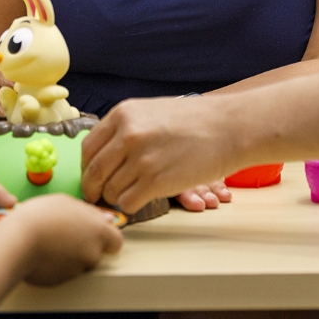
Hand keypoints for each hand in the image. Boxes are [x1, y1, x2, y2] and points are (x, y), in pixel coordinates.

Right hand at [4, 193, 123, 286]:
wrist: (18, 241)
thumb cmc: (41, 216)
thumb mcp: (66, 202)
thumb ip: (90, 212)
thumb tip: (105, 219)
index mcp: (98, 232)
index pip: (116, 242)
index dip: (107, 237)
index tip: (96, 233)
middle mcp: (92, 253)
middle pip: (97, 253)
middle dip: (86, 247)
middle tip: (67, 235)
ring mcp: (76, 270)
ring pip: (79, 264)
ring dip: (70, 256)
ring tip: (50, 242)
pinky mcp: (59, 281)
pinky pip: (62, 273)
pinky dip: (56, 265)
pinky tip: (43, 253)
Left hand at [81, 96, 239, 212]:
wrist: (230, 128)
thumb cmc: (196, 122)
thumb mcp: (152, 112)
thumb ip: (126, 130)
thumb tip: (103, 156)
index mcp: (123, 115)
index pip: (89, 149)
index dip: (89, 168)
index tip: (94, 177)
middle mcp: (128, 135)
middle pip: (94, 172)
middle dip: (95, 189)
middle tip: (101, 196)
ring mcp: (142, 159)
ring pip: (110, 191)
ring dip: (117, 197)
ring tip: (133, 193)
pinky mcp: (156, 182)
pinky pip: (127, 203)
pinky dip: (131, 206)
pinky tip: (143, 199)